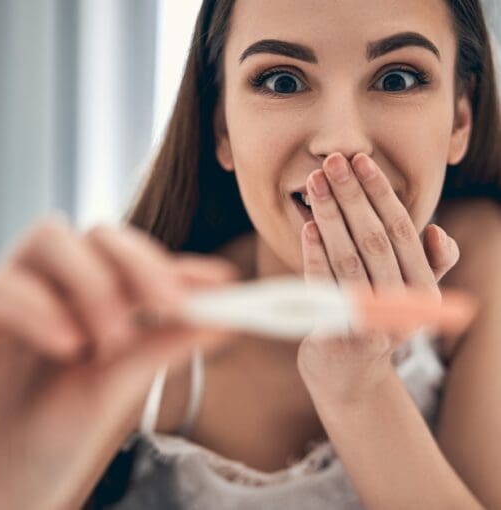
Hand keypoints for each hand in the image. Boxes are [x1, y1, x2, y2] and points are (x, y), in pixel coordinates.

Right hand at [0, 216, 238, 509]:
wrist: (5, 472)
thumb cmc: (63, 426)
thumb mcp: (124, 381)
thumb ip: (170, 343)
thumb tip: (230, 319)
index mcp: (100, 294)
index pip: (141, 259)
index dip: (181, 264)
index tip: (222, 281)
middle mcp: (61, 283)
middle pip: (101, 235)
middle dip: (138, 264)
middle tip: (168, 305)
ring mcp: (20, 290)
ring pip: (52, 238)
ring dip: (92, 283)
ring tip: (111, 339)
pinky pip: (6, 285)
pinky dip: (41, 307)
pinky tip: (68, 345)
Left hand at [296, 153, 459, 405]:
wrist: (348, 375)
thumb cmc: (375, 323)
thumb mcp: (408, 297)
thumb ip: (427, 265)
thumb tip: (437, 232)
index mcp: (422, 290)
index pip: (402, 231)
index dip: (381, 194)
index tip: (362, 161)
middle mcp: (402, 308)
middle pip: (374, 239)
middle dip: (352, 196)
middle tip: (332, 161)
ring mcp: (369, 325)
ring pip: (348, 258)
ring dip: (330, 216)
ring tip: (314, 183)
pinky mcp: (336, 337)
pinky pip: (323, 287)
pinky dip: (315, 254)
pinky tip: (307, 226)